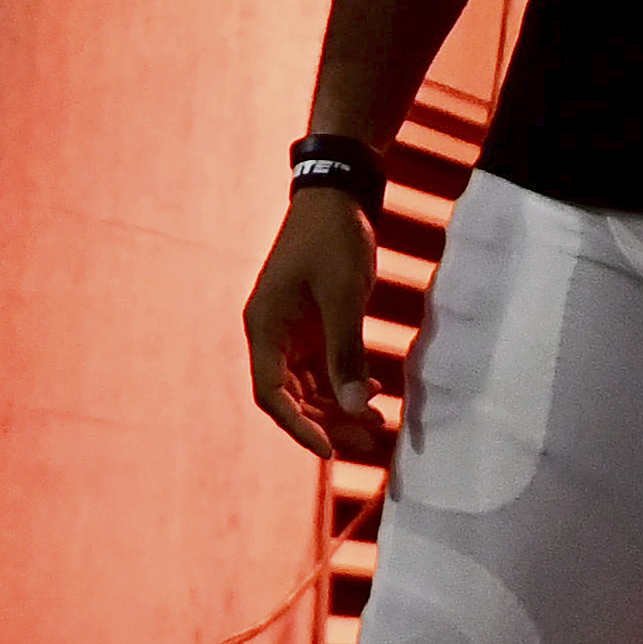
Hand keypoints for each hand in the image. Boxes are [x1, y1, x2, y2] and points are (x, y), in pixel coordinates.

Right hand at [241, 189, 388, 460]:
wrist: (338, 192)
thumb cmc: (333, 238)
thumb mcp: (343, 296)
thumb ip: (347, 353)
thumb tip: (357, 408)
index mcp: (264, 327)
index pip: (272, 394)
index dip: (298, 427)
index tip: (330, 451)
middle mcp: (272, 335)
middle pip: (291, 397)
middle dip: (327, 423)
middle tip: (367, 442)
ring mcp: (292, 332)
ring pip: (310, 388)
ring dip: (340, 408)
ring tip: (378, 425)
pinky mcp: (312, 326)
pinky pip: (324, 369)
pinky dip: (346, 384)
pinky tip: (375, 391)